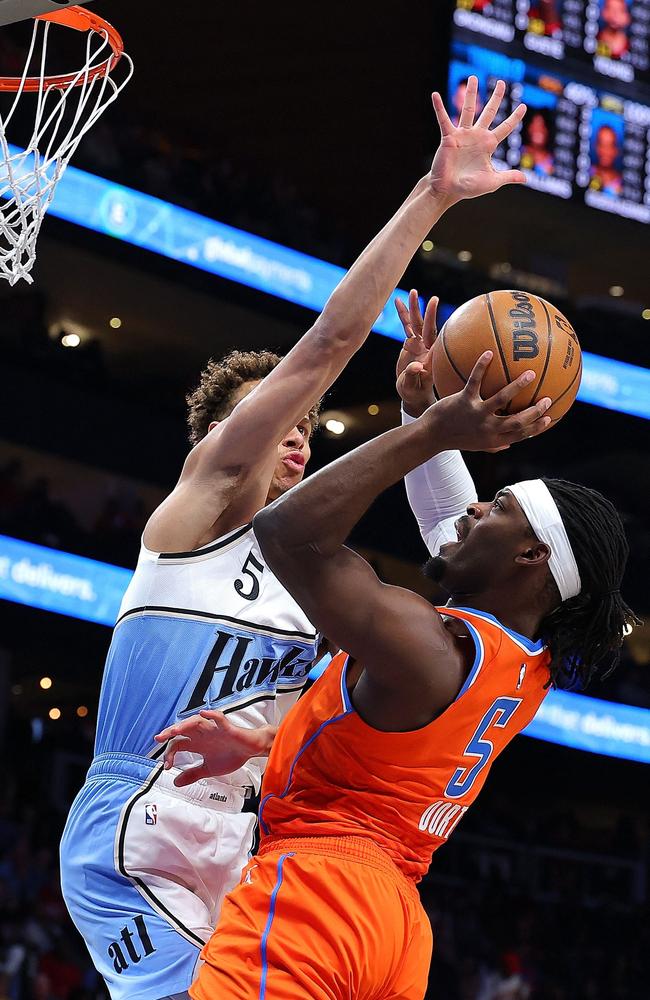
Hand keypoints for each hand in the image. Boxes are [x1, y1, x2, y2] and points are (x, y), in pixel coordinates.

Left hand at [153, 710, 275, 786]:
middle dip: (170, 733)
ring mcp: (214, 729)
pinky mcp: (227, 728)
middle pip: (183, 730)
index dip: (169, 754)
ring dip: (185, 725)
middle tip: (159, 738)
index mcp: (197, 743)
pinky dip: (210, 715)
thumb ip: (192, 774)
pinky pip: (218, 718)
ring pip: (196, 722)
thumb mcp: (208, 769)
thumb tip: (176, 782)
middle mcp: (203, 734)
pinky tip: (202, 714)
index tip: (167, 767)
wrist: (250, 751)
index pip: (178, 744)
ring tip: (175, 730)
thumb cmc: (231, 755)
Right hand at [395, 290, 437, 416]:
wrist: (413, 394)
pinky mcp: (410, 343)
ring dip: (414, 309)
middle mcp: (426, 347)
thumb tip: (417, 366)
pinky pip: (407, 326)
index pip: (433, 336)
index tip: (435, 308)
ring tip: (412, 292)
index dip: (433, 321)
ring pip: (416, 324)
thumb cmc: (414, 392)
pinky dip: (403, 315)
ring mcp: (418, 344)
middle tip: (432, 298)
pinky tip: (398, 302)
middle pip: (426, 327)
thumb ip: (413, 376)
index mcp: (430, 356)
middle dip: (427, 312)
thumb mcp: (411, 387)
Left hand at [423, 351, 551, 452]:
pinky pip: (475, 381)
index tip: (550, 417)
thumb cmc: (454, 438)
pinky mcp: (463, 401)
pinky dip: (482, 367)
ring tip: (530, 373)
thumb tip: (510, 445)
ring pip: (501, 399)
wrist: (430, 436)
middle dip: (535, 411)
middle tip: (547, 398)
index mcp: (492, 439)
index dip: (536, 427)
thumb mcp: (475, 445)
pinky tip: (488, 353)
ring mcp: (475, 414)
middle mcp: (487, 429)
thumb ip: (493, 445)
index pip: (520, 435)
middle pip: (517, 421)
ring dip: (517, 386)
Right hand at [429, 77, 525, 206]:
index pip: (505, 128)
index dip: (514, 117)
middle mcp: (476, 136)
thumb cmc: (468, 187)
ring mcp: (462, 135)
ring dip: (470, 94)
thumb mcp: (492, 181)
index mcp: (488, 145)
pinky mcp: (448, 137)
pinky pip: (444, 119)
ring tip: (473, 78)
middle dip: (496, 98)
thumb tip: (525, 178)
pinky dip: (439, 107)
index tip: (523, 106)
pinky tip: (435, 95)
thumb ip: (508, 176)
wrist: (448, 190)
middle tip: (501, 83)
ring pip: (468, 110)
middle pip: (489, 112)